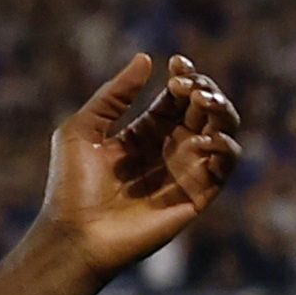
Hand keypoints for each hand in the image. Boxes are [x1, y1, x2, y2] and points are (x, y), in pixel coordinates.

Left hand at [20, 54, 242, 281]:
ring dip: (222, 110)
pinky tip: (202, 139)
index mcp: (144, 133)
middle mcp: (170, 149)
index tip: (176, 63)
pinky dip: (225, 145)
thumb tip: (146, 58)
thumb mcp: (81, 129)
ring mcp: (186, 171)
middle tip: (187, 84)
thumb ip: (113, 95)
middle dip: (204, 88)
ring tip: (202, 101)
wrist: (74, 235)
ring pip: (224, 131)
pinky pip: (226, 164)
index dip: (185, 76)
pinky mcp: (197, 195)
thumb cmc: (69, 187)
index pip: (178, 97)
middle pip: (206, 109)